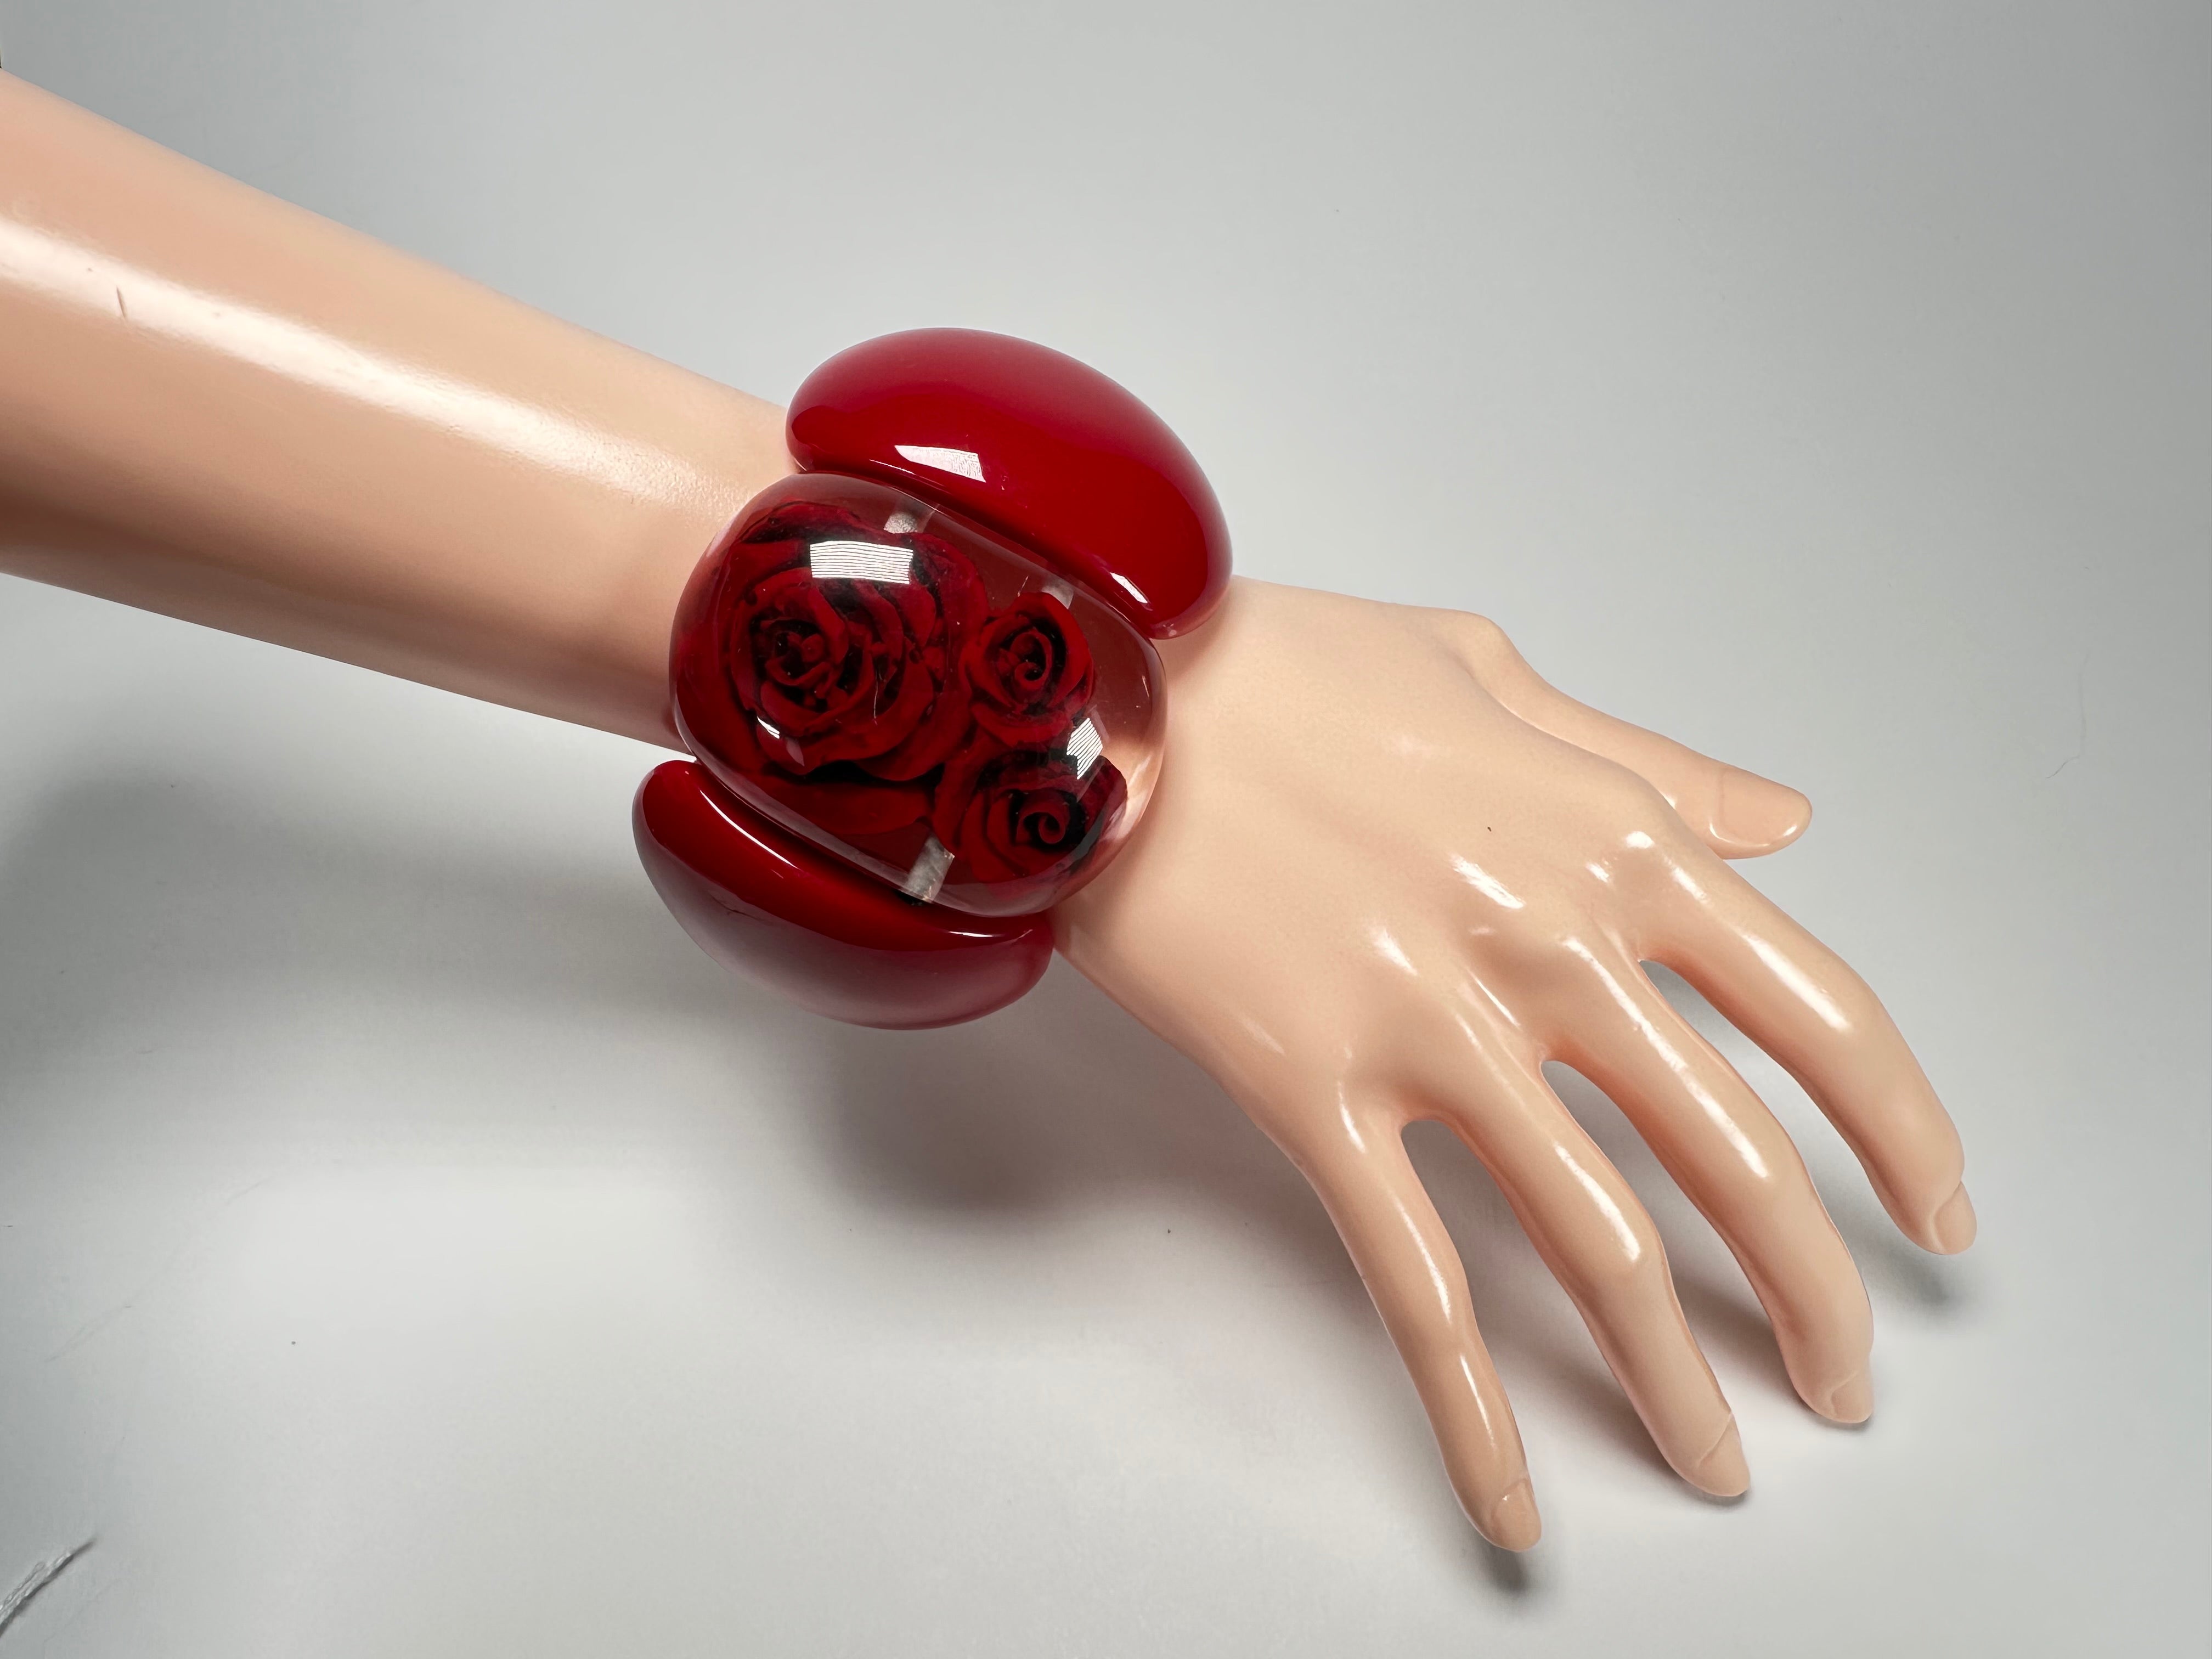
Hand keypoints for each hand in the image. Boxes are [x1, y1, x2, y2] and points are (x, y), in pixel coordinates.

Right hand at [1055, 579, 1972, 1549]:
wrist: (1099, 687)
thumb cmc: (1284, 671)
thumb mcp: (1489, 673)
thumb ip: (1647, 764)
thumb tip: (1784, 821)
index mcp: (1612, 844)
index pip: (1819, 1015)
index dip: (1903, 1133)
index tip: (1935, 1214)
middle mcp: (1549, 945)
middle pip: (1735, 1164)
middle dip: (1815, 1301)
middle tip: (1842, 1386)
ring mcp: (1430, 1026)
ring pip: (1598, 1248)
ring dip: (1674, 1384)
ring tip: (1717, 1464)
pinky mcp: (1311, 1091)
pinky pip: (1414, 1284)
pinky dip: (1471, 1411)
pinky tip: (1511, 1501)